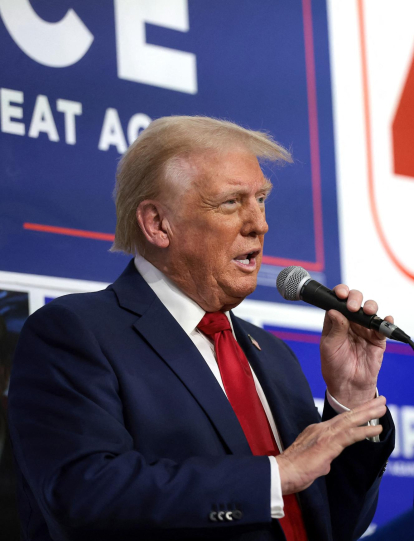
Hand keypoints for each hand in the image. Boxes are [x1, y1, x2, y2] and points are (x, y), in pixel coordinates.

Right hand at [276, 397, 385, 494]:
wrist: (280, 472)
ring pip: (350, 421)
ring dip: (368, 414)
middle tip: (381, 400)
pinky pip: (350, 436)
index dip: (355, 414)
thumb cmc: (292, 470)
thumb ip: (321, 457)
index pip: (340, 421)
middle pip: (347, 415)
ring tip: (383, 408)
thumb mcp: (311, 460)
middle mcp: (320, 429)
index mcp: (316, 431)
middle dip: (365, 407)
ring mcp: (324, 435)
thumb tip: (326, 461)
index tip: (367, 409)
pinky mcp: (328, 445)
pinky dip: (365, 431)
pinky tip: (376, 429)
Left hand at [320, 285, 392, 408]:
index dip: (340, 293)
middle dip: (355, 298)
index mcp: (336, 321)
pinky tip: (385, 319)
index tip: (340, 293)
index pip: (337, 301)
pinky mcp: (377, 338)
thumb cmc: (335, 365)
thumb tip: (334, 310)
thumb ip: (335, 329)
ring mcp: (364, 328)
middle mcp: (350, 321)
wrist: (349, 385)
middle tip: (353, 306)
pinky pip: (383, 326)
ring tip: (367, 311)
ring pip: (370, 309)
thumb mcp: (329, 347)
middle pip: (355, 300)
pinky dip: (386, 320)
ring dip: (370, 306)